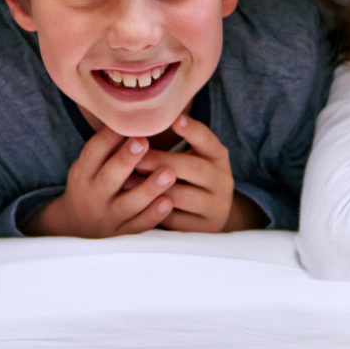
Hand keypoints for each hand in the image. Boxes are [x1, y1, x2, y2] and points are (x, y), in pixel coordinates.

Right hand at [29, 127, 176, 237]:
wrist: (78, 227)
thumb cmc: (92, 184)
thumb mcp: (88, 166)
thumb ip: (106, 147)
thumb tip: (132, 112)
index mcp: (82, 174)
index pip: (92, 153)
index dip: (108, 138)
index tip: (128, 124)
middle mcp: (93, 195)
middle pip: (109, 178)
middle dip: (126, 159)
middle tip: (144, 142)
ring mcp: (108, 216)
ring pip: (128, 204)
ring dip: (149, 188)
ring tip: (169, 173)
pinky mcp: (122, 234)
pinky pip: (139, 225)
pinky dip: (153, 215)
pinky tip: (169, 202)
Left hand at [141, 116, 260, 232]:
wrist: (207, 214)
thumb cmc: (190, 177)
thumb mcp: (193, 156)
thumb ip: (180, 141)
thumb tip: (145, 120)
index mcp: (219, 157)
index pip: (208, 140)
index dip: (192, 129)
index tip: (174, 118)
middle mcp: (223, 181)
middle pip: (193, 167)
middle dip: (160, 160)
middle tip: (133, 154)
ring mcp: (215, 207)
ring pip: (181, 196)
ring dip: (152, 187)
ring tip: (126, 179)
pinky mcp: (202, 230)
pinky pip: (174, 219)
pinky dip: (153, 210)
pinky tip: (135, 203)